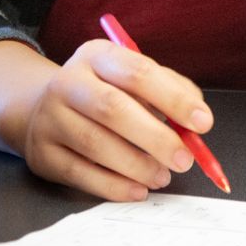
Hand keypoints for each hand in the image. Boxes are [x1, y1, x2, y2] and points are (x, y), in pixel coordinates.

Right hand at [0, 37, 210, 201]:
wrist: (44, 110)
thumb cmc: (104, 94)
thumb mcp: (133, 79)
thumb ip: (170, 91)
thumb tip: (197, 119)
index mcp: (97, 56)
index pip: (137, 72)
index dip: (173, 98)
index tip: (202, 122)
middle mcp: (69, 82)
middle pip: (113, 109)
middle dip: (156, 138)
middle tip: (184, 159)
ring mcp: (50, 118)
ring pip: (96, 144)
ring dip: (137, 166)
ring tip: (162, 175)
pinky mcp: (43, 153)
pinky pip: (81, 174)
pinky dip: (114, 187)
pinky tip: (138, 190)